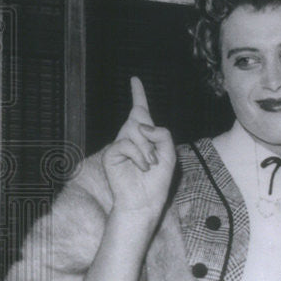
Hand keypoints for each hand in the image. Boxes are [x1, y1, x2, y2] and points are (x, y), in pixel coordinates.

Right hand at [102, 77, 175, 222]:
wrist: (145, 201)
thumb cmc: (157, 180)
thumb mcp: (169, 154)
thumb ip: (163, 135)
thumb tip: (141, 125)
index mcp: (145, 136)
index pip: (140, 111)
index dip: (138, 94)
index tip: (134, 79)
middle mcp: (130, 136)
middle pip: (141, 118)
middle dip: (151, 138)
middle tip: (152, 162)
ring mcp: (119, 144)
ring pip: (136, 131)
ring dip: (148, 150)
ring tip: (148, 166)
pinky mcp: (111, 154)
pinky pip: (126, 143)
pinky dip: (139, 156)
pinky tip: (142, 167)